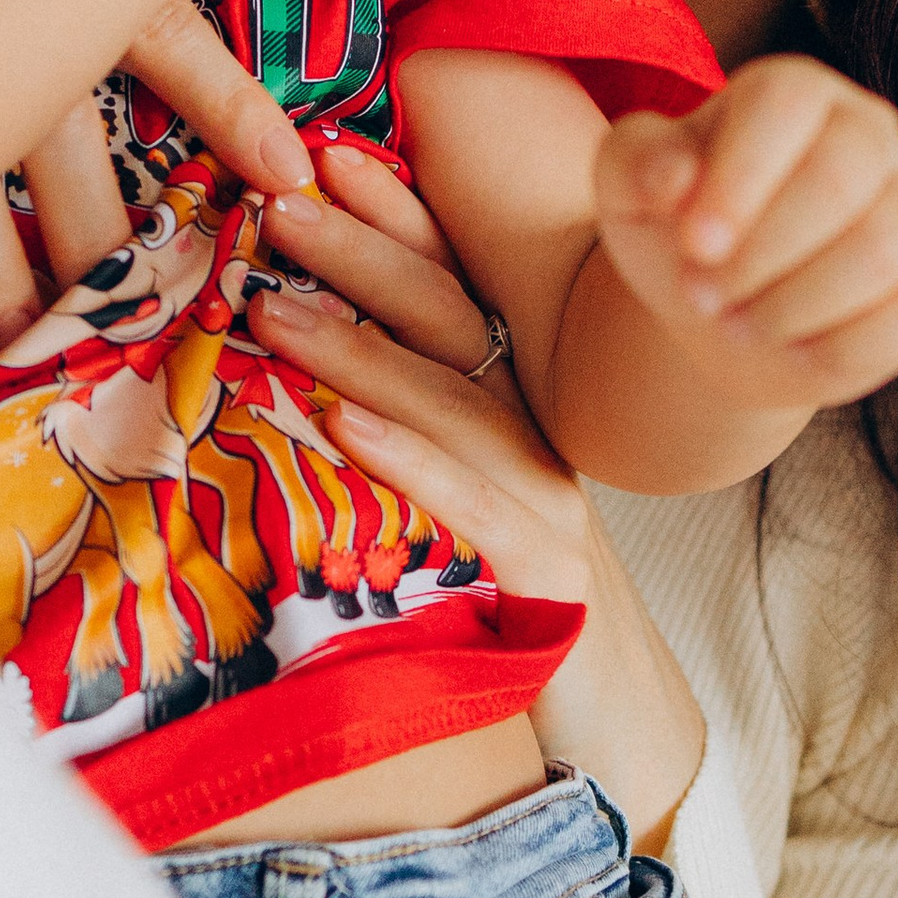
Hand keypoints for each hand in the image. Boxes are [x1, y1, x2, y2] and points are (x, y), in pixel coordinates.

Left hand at [247, 139, 705, 850]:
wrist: (621, 744)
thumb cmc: (511, 625)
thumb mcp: (448, 518)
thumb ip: (394, 448)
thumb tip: (289, 388)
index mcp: (509, 413)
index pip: (453, 292)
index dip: (396, 218)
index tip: (326, 154)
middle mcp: (537, 441)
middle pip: (450, 325)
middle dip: (365, 253)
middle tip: (279, 199)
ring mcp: (550, 508)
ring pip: (453, 406)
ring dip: (360, 349)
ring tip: (275, 305)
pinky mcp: (550, 586)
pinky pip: (475, 511)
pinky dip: (412, 462)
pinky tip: (349, 427)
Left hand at [597, 59, 897, 415]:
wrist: (724, 315)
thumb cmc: (677, 232)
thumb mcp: (627, 191)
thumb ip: (635, 163)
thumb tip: (675, 176)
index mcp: (795, 92)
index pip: (787, 102)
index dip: (741, 176)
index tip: (693, 245)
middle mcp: (871, 134)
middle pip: (840, 176)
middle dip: (758, 253)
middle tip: (701, 294)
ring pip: (882, 249)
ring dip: (791, 304)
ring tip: (735, 322)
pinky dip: (838, 348)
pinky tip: (792, 347)